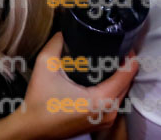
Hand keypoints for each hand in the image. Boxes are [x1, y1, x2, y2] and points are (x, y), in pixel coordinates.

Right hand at [13, 32, 137, 138]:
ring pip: (123, 93)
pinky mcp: (101, 124)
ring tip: (112, 60)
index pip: (128, 73)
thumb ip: (57, 43)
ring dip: (120, 77)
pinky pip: (115, 102)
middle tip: (116, 47)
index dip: (129, 55)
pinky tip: (104, 78)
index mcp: (101, 100)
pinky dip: (114, 89)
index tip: (123, 42)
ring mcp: (106, 121)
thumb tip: (66, 30)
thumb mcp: (45, 66)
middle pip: (128, 82)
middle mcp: (108, 113)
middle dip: (125, 64)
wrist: (31, 130)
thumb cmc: (38, 102)